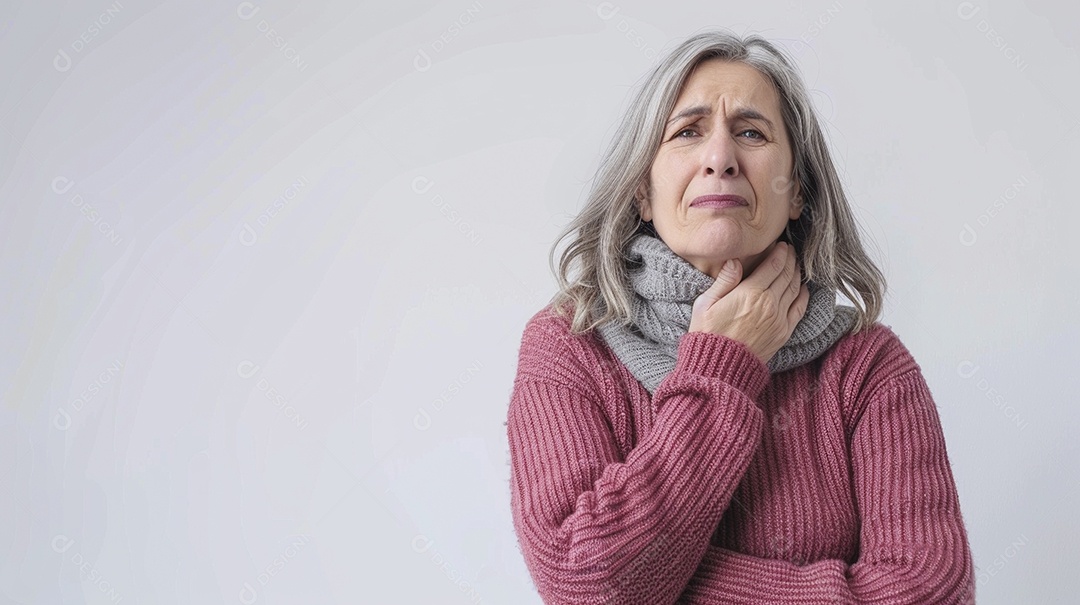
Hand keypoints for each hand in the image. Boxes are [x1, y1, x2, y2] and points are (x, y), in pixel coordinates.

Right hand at [688, 240, 809, 365]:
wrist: (720, 368)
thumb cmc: (708, 335)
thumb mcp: (706, 304)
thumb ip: (724, 280)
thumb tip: (735, 261)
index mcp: (750, 293)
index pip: (773, 265)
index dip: (780, 252)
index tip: (781, 245)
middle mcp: (769, 303)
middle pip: (787, 274)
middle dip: (790, 260)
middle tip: (790, 251)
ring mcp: (779, 319)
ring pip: (795, 288)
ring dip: (797, 274)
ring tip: (795, 265)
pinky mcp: (784, 332)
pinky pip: (800, 308)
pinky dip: (804, 295)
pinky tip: (802, 288)